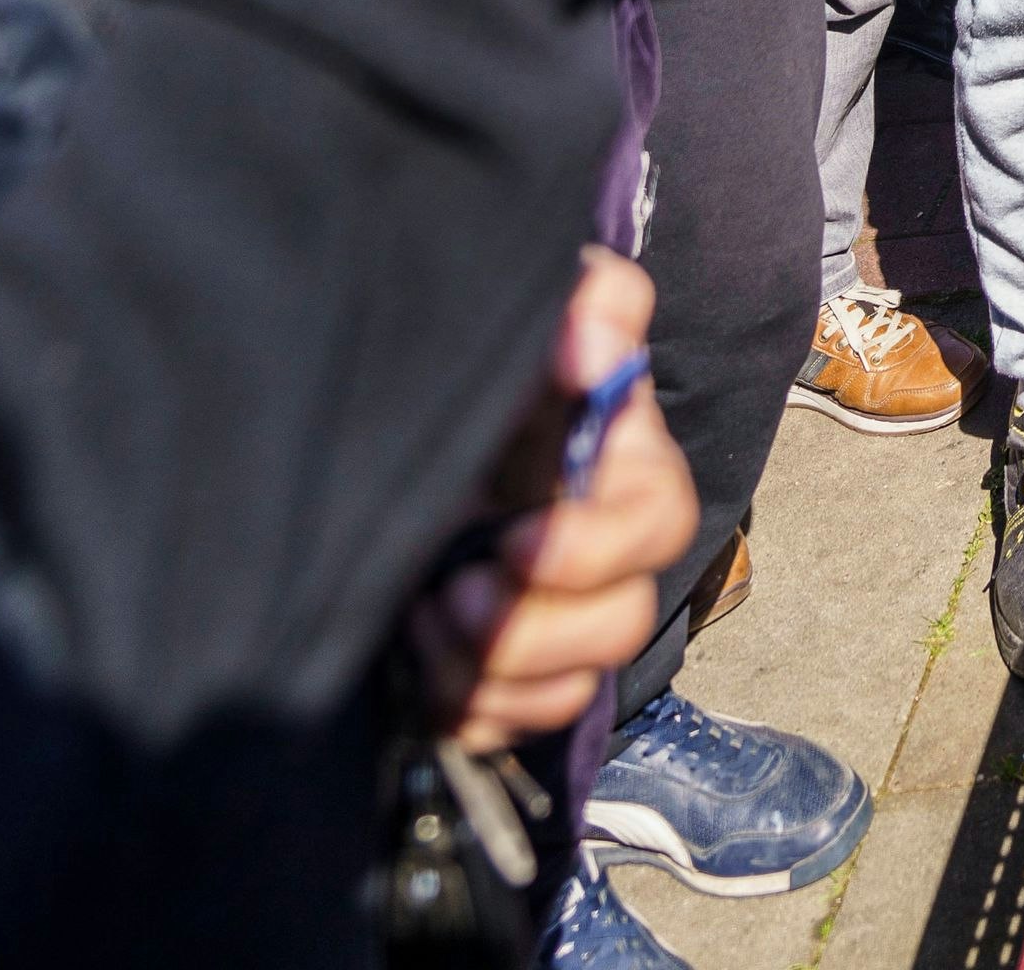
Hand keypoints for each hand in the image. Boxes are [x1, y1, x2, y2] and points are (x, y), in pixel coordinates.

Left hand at [405, 251, 695, 746]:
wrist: (365, 437)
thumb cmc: (463, 368)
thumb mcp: (517, 315)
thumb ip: (580, 302)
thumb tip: (591, 346)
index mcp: (615, 466)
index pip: (658, 520)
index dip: (595, 547)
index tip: (513, 539)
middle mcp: (602, 548)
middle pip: (624, 617)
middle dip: (538, 625)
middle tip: (456, 594)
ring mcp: (561, 616)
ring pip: (581, 682)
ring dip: (498, 667)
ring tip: (425, 621)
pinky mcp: (516, 674)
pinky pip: (528, 721)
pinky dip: (476, 707)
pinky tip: (422, 663)